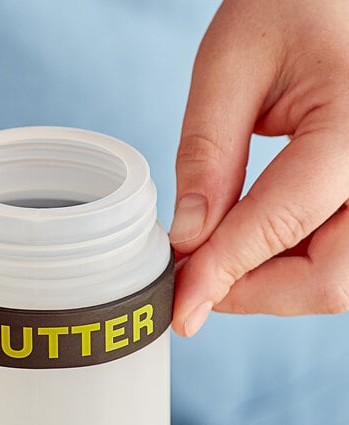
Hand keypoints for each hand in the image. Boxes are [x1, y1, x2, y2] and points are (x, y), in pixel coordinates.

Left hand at [171, 0, 348, 335]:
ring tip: (214, 261)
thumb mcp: (231, 65)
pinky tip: (248, 243)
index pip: (282, 225)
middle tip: (193, 285)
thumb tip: (188, 237)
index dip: (223, 273)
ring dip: (268, 285)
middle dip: (251, 292)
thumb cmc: (291, 4)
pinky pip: (337, 254)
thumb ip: (207, 155)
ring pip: (334, 277)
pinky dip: (287, 265)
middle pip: (327, 277)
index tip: (180, 306)